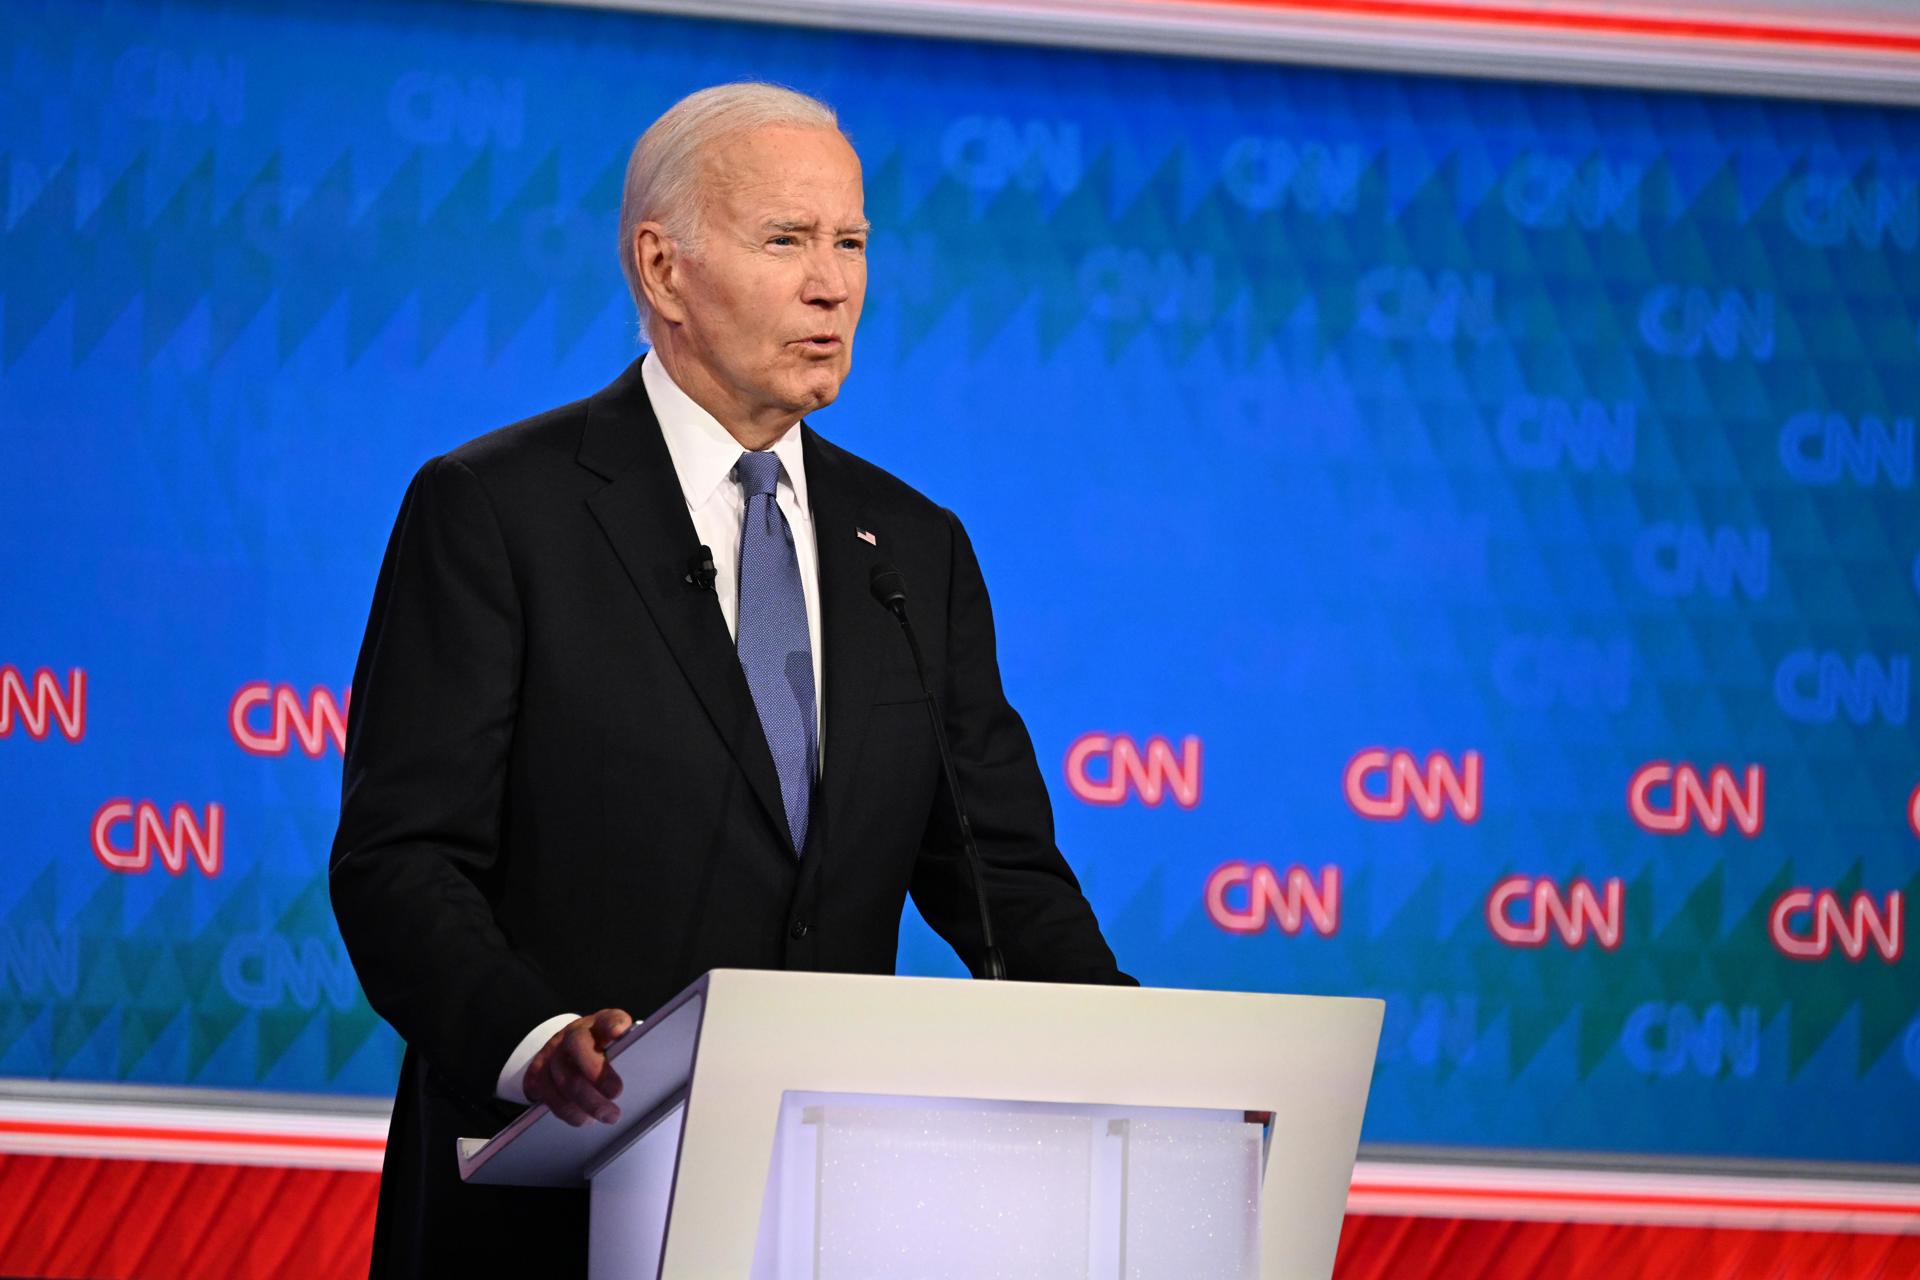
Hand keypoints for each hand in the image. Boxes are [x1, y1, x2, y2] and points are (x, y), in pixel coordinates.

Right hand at [523, 1008, 632, 1125]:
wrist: (562, 1051)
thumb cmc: (597, 1051)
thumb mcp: (614, 1045)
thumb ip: (628, 1050)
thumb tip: (650, 1064)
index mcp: (597, 1025)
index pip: (606, 1018)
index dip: (612, 1023)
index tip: (619, 1031)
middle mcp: (571, 1035)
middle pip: (578, 1048)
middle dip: (598, 1076)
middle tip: (617, 1095)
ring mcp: (551, 1054)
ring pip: (563, 1078)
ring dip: (586, 1102)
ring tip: (607, 1116)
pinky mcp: (537, 1074)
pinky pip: (548, 1095)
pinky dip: (568, 1111)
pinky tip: (584, 1118)